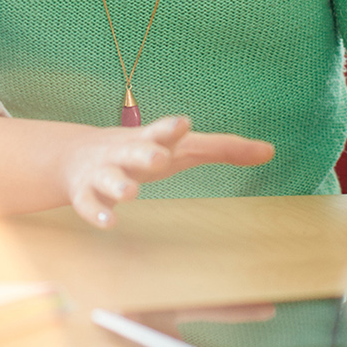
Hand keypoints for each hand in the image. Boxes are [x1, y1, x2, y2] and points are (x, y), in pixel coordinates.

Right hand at [62, 115, 272, 227]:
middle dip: (145, 153)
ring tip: (131, 191)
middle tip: (158, 157)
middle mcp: (125, 153)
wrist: (75, 155)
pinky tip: (109, 221)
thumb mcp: (181, 149)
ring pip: (109, 177)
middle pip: (135, 151)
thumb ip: (223, 148)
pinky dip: (97, 212)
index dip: (171, 129)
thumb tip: (270, 151)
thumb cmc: (143, 152)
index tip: (184, 124)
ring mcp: (102, 172)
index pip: (161, 131)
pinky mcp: (84, 194)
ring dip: (119, 183)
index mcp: (151, 140)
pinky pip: (88, 203)